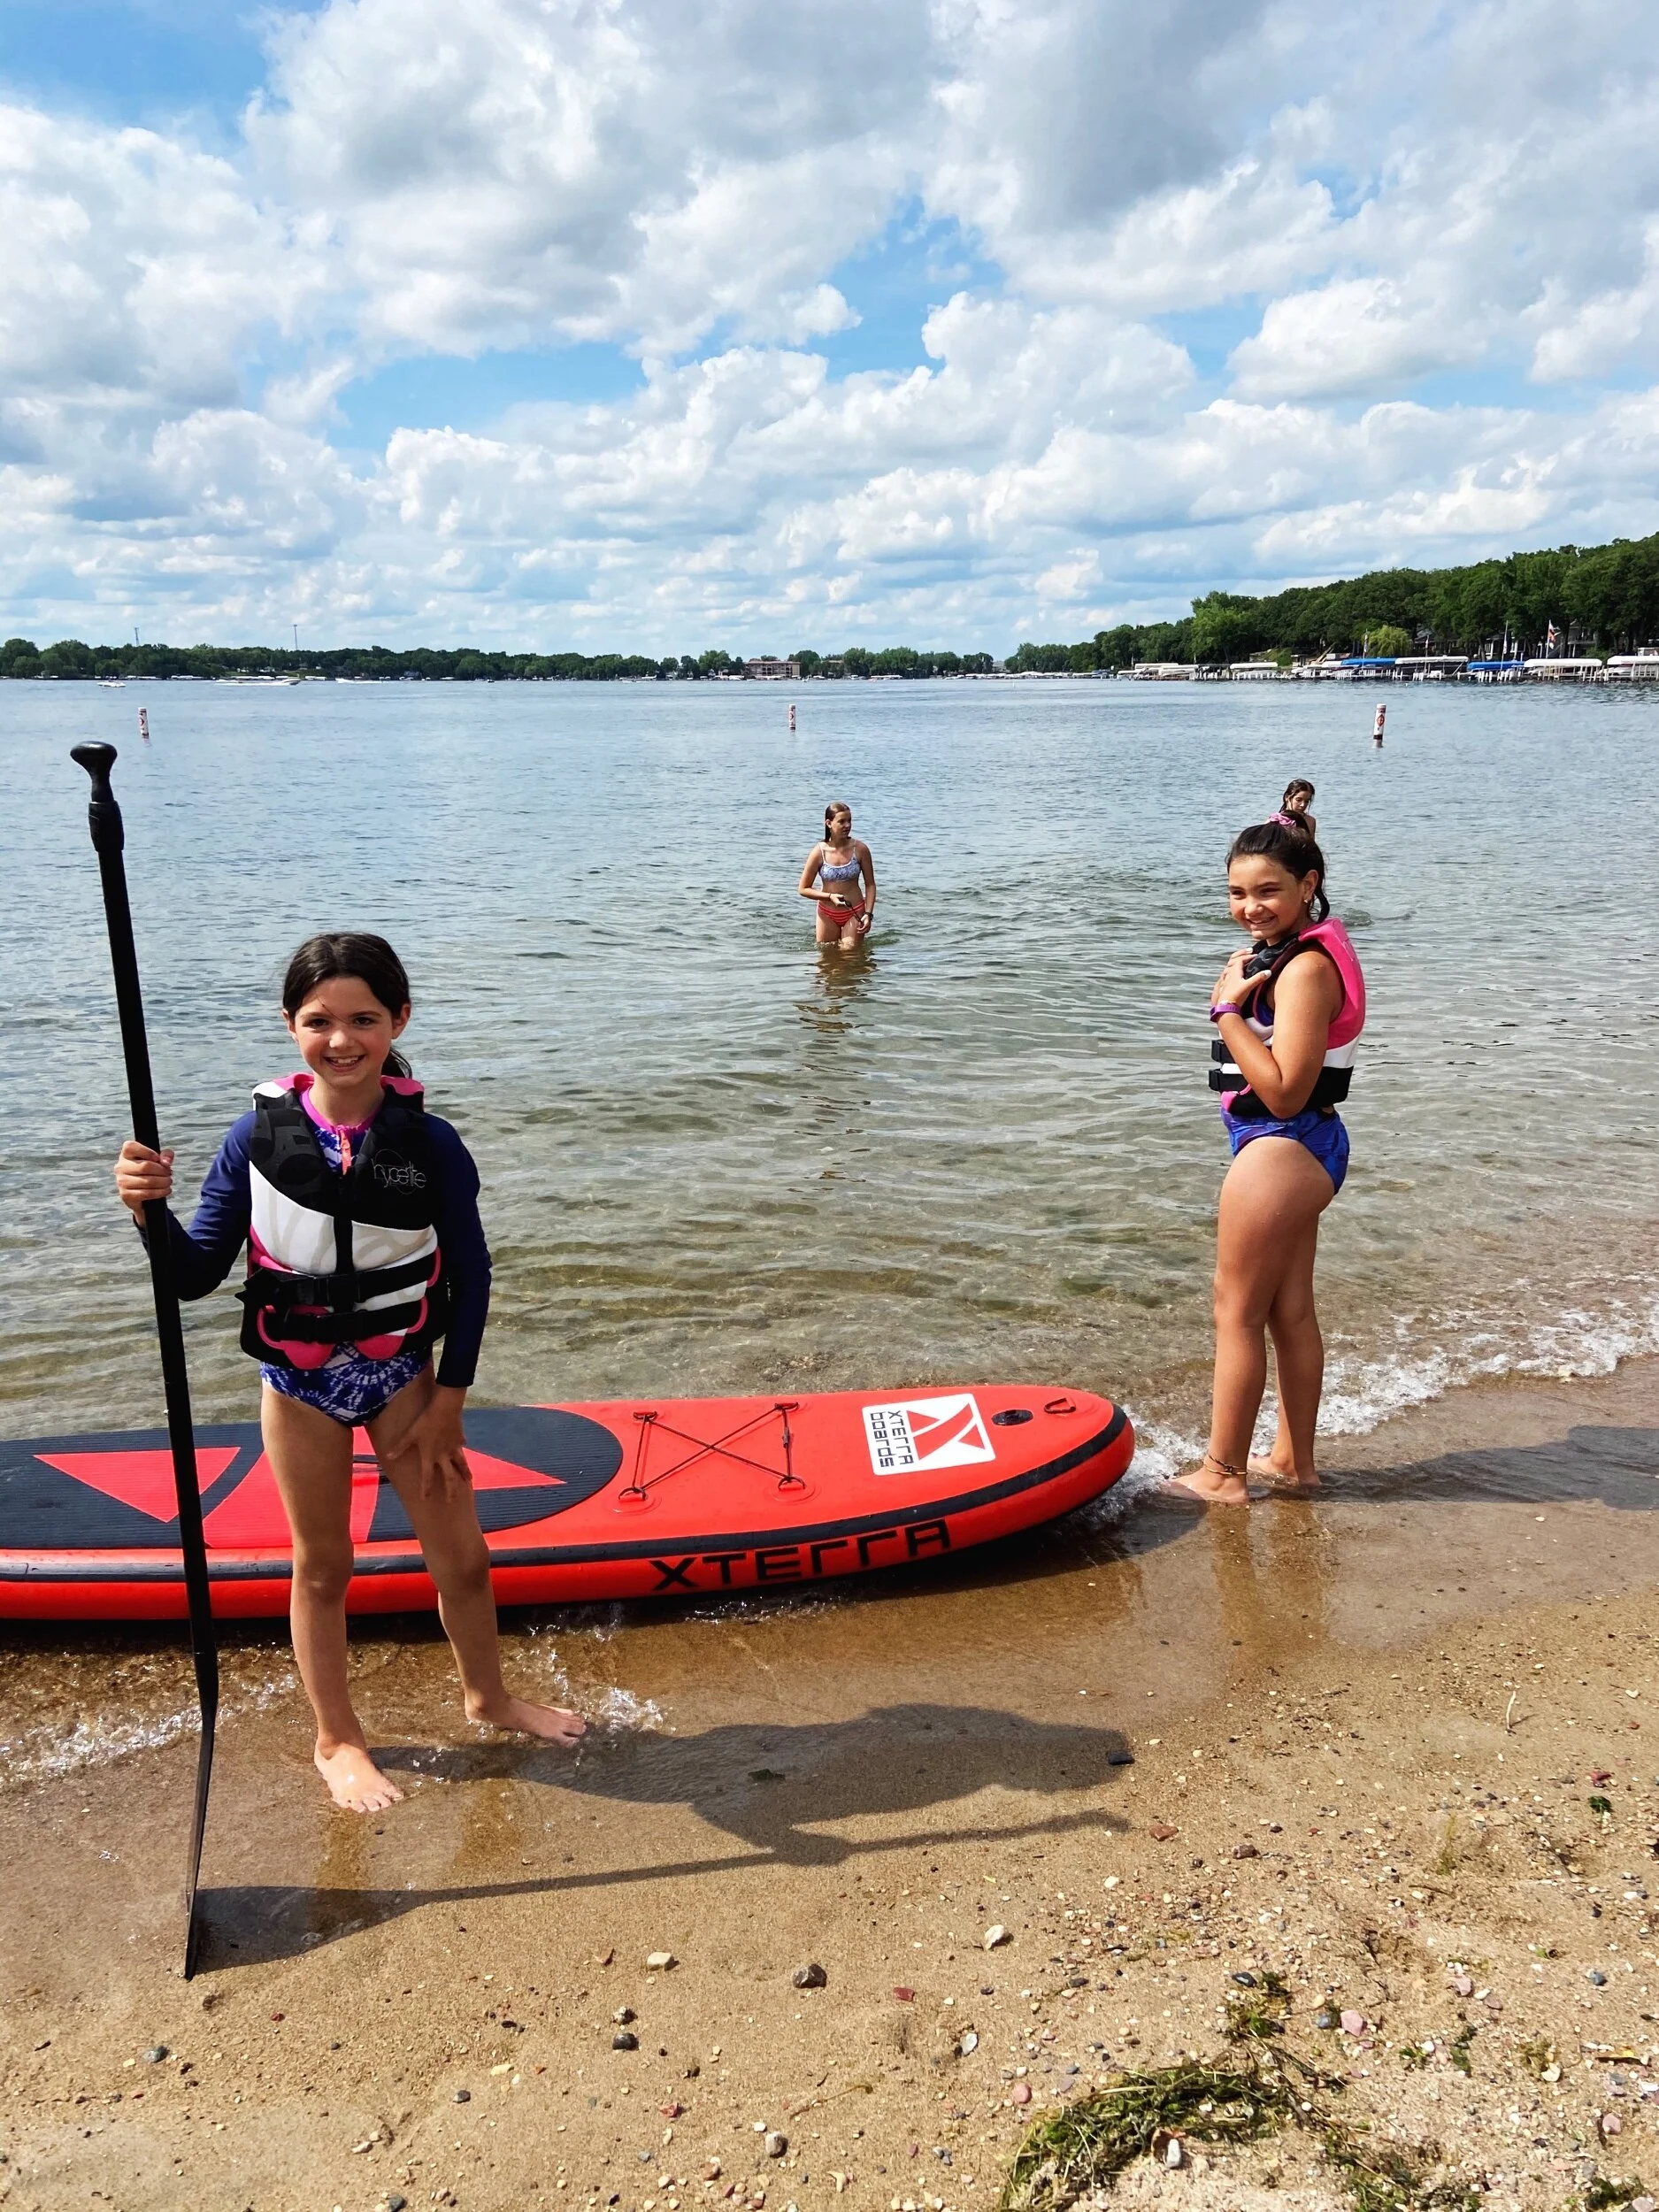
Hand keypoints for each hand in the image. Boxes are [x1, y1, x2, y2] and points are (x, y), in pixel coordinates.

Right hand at [115, 1139, 173, 1219]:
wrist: (143, 1193)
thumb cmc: (152, 1170)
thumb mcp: (160, 1159)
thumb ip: (166, 1155)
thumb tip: (166, 1162)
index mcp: (126, 1154)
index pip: (131, 1147)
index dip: (148, 1152)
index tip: (158, 1158)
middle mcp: (120, 1166)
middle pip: (145, 1166)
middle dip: (162, 1171)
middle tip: (169, 1173)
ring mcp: (121, 1181)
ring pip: (147, 1181)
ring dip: (163, 1182)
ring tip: (169, 1182)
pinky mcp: (125, 1195)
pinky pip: (146, 1193)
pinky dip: (160, 1192)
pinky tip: (166, 1190)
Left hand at [408, 1387, 472, 1501]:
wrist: (445, 1409)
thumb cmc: (425, 1422)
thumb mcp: (410, 1434)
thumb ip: (400, 1447)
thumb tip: (388, 1457)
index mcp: (430, 1456)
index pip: (427, 1477)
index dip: (426, 1489)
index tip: (425, 1499)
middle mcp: (443, 1456)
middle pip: (449, 1477)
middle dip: (451, 1490)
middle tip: (452, 1501)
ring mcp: (453, 1448)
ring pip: (461, 1464)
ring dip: (464, 1473)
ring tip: (468, 1480)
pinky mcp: (459, 1438)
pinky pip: (461, 1446)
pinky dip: (462, 1448)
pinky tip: (464, 1446)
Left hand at [1211, 949, 1260, 1012]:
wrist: (1225, 1008)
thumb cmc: (1236, 996)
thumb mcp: (1249, 986)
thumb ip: (1258, 978)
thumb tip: (1269, 971)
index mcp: (1234, 971)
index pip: (1241, 959)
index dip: (1248, 956)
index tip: (1256, 955)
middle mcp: (1229, 974)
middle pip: (1233, 960)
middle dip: (1241, 954)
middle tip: (1249, 951)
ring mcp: (1225, 980)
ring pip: (1229, 967)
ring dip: (1235, 962)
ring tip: (1242, 962)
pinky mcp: (1224, 987)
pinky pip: (1227, 975)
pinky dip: (1231, 972)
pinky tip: (1234, 976)